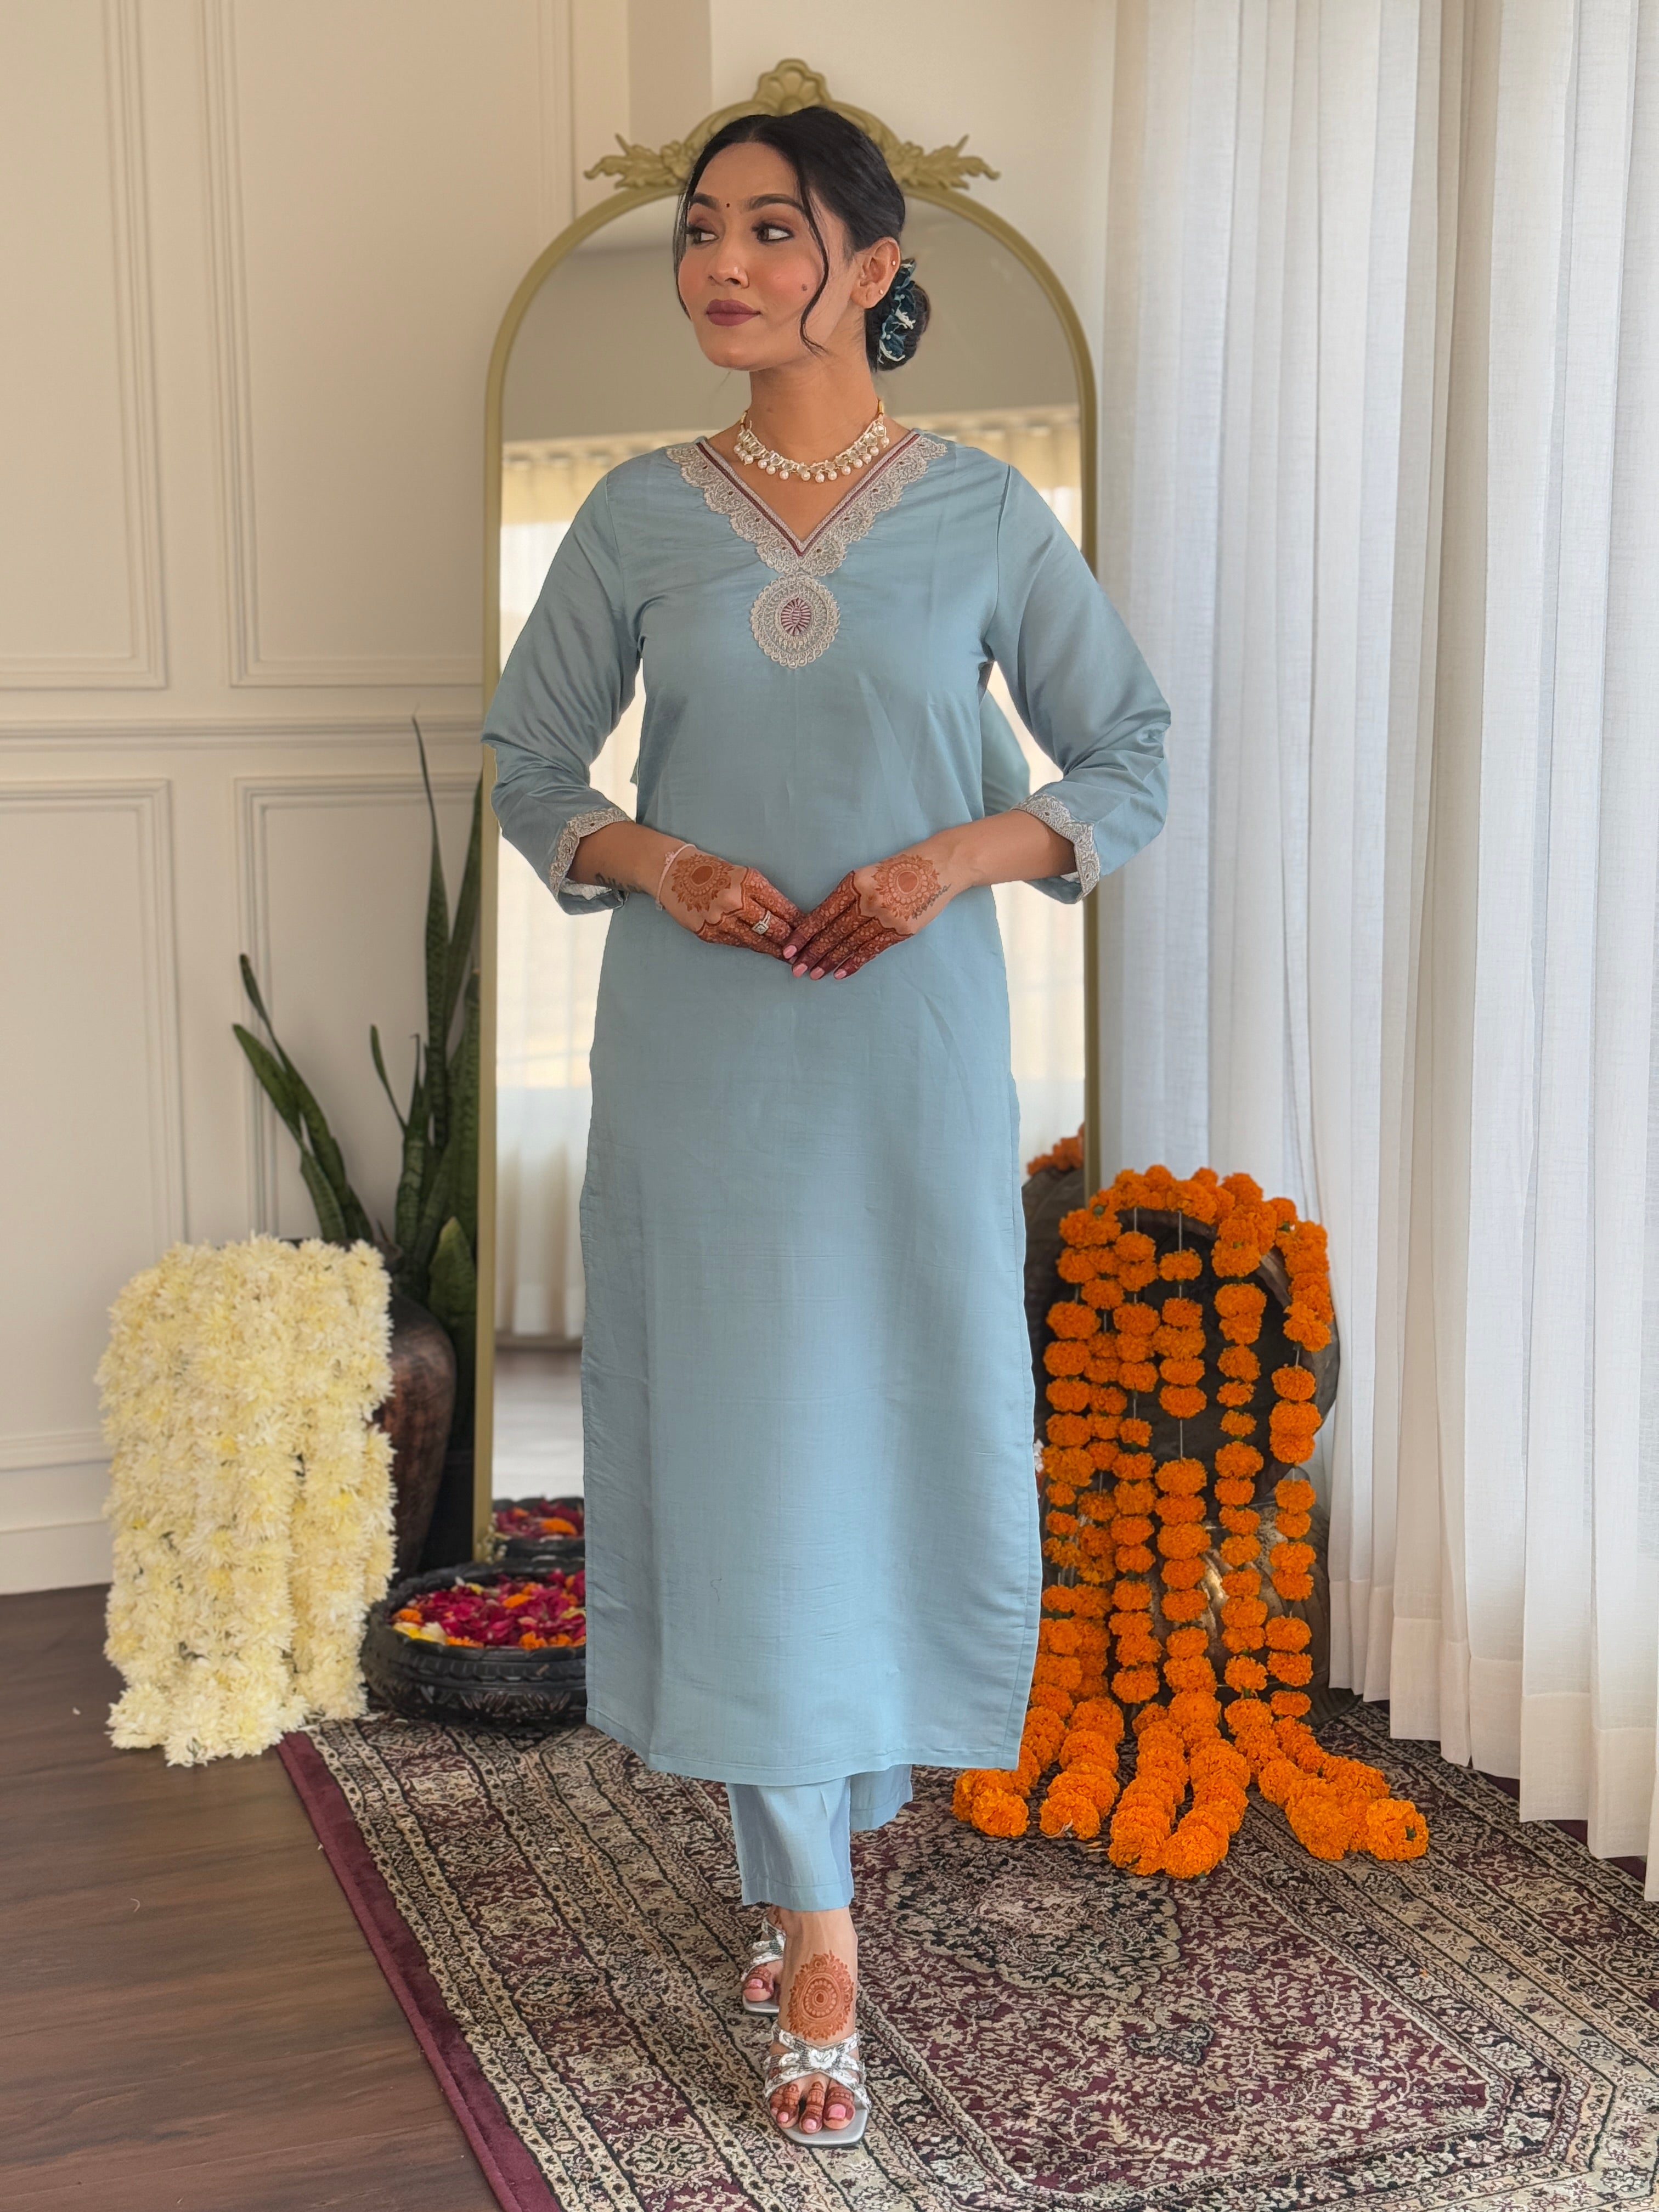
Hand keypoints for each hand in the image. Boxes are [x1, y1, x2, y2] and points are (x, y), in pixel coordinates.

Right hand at [659, 845, 800, 957]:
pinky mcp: (707, 933)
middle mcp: (735, 901)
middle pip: (773, 928)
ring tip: (790, 958)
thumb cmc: (712, 870)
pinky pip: (737, 944)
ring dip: (775, 951)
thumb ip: (762, 894)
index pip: (782, 907)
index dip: (799, 922)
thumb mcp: (742, 874)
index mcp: (748, 882)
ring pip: (756, 942)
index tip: (811, 930)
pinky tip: (764, 951)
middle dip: (792, 942)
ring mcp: (720, 920)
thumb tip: (788, 917)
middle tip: (806, 951)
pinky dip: (752, 947)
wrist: (673, 872)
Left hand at [782, 843, 961, 979]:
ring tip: (814, 975)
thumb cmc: (900, 868)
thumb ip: (849, 895)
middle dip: (812, 953)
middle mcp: (869, 900)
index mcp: (855, 883)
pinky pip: (872, 950)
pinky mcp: (902, 930)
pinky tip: (840, 973)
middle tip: (796, 970)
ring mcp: (886, 917)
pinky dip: (854, 963)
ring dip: (830, 961)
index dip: (804, 934)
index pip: (823, 913)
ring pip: (851, 944)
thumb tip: (824, 923)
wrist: (939, 867)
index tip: (789, 949)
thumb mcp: (869, 873)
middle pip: (834, 932)